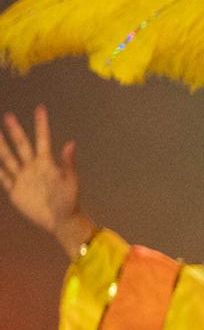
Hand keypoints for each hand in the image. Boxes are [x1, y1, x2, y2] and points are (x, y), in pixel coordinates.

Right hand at [0, 106, 91, 250]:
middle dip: (15, 131)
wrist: (61, 220)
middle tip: (8, 115)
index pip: (42, 139)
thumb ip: (68, 162)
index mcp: (46, 163)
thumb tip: (70, 143)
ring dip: (1, 147)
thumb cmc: (69, 201)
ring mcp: (23, 178)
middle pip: (21, 145)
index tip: (40, 108)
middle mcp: (33, 168)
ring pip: (8, 159)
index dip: (41, 124)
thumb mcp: (70, 181)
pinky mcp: (15, 191)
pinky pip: (2, 177)